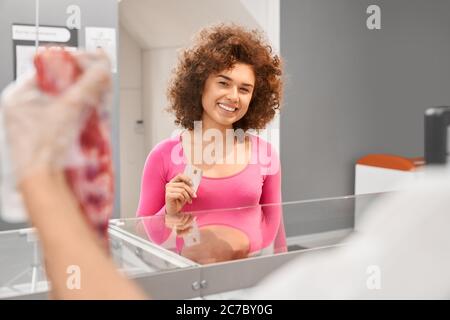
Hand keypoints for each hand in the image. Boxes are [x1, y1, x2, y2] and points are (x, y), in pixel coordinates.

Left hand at [0, 51, 110, 181]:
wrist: (43, 183)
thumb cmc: (42, 151)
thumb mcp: (69, 110)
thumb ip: (88, 86)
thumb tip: (103, 68)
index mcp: (19, 95)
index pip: (48, 68)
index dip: (72, 63)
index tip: (92, 62)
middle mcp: (25, 108)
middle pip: (59, 85)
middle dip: (81, 83)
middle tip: (97, 80)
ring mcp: (37, 123)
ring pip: (65, 102)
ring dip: (83, 99)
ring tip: (97, 98)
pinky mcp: (49, 136)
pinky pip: (67, 117)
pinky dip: (81, 114)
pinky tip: (92, 116)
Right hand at [164, 173, 196, 232]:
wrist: (173, 210)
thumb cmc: (179, 200)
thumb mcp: (185, 192)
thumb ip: (187, 187)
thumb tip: (193, 184)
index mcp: (173, 182)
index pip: (180, 175)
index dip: (187, 178)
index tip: (192, 184)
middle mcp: (169, 184)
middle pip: (183, 184)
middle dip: (190, 191)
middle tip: (194, 196)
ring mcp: (168, 190)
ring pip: (182, 190)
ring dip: (188, 196)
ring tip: (189, 201)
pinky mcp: (168, 195)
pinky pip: (179, 195)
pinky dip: (183, 199)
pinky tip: (182, 202)